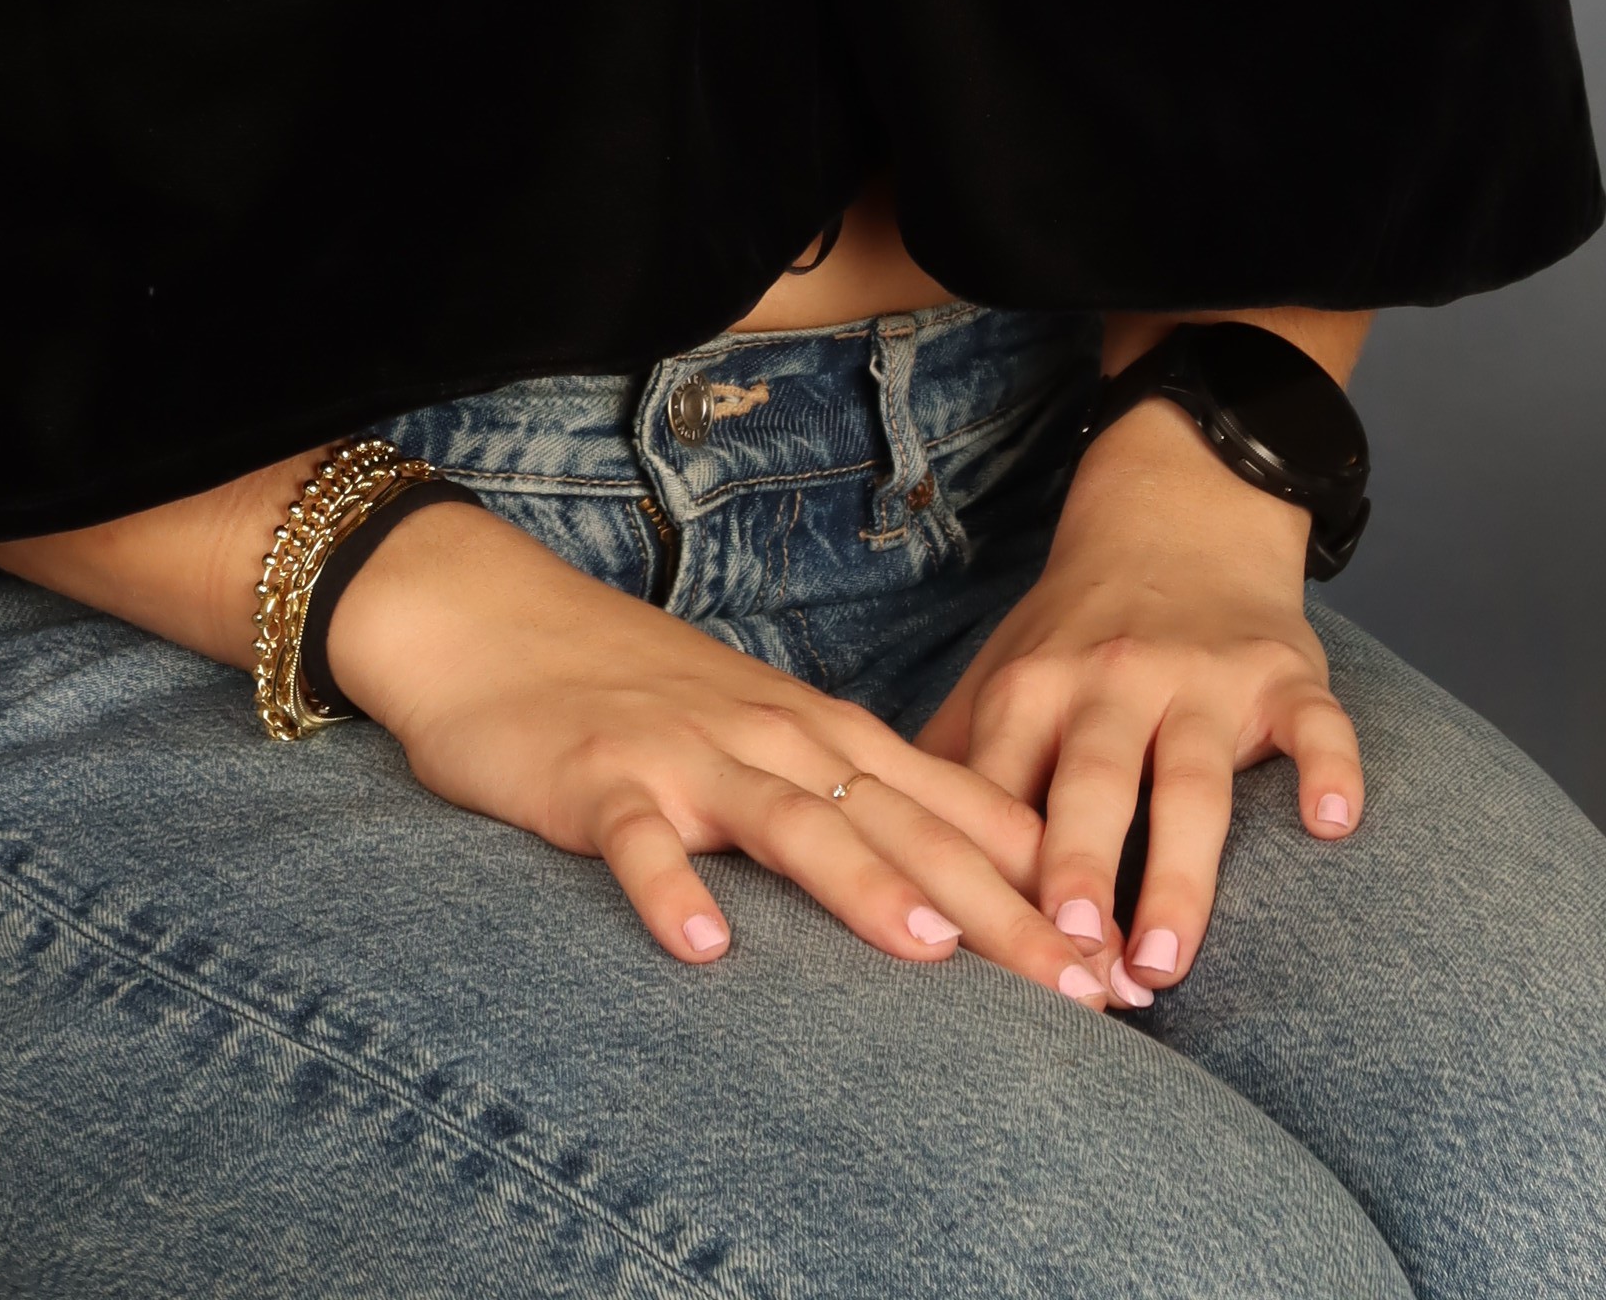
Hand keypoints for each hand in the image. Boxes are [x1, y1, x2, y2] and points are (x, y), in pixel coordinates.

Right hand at [327, 495, 1108, 999]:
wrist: (489, 618)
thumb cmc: (635, 692)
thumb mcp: (761, 734)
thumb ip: (853, 798)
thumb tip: (967, 881)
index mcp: (820, 733)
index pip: (953, 809)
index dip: (1040, 881)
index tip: (1116, 958)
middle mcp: (770, 737)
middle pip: (900, 824)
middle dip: (997, 908)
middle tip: (1077, 987)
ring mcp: (684, 756)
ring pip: (788, 821)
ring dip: (859, 882)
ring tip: (927, 948)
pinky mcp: (596, 780)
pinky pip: (639, 839)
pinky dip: (671, 889)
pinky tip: (703, 947)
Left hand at [917, 398, 1364, 1000]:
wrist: (1174, 511)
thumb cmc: (1075, 632)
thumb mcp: (1001, 677)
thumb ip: (952, 768)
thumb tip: (883, 870)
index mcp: (1035, 689)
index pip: (1002, 791)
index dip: (990, 872)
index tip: (981, 957)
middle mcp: (1113, 680)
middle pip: (1094, 781)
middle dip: (1079, 864)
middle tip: (1073, 953)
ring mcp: (1203, 678)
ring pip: (1196, 779)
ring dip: (1181, 870)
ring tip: (1167, 959)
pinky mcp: (1283, 673)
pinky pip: (1314, 722)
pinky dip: (1329, 767)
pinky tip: (1333, 823)